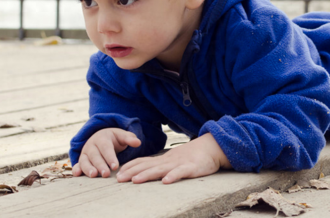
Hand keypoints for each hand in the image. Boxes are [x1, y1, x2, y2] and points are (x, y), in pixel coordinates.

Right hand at [72, 128, 140, 178]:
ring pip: (85, 160)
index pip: (106, 148)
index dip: (110, 157)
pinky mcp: (81, 159)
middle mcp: (91, 145)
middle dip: (100, 165)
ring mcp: (85, 152)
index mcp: (102, 138)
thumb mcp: (122, 136)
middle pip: (95, 155)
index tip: (115, 166)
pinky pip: (78, 164)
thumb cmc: (114, 138)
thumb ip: (130, 139)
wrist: (102, 137)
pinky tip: (77, 174)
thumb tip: (138, 142)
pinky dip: (76, 169)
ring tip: (94, 175)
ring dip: (88, 168)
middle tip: (106, 174)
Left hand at [116, 133, 230, 183]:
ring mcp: (179, 163)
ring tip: (135, 180)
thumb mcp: (174, 159)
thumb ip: (161, 165)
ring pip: (161, 169)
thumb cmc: (192, 155)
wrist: (211, 147)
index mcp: (164, 159)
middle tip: (119, 179)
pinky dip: (173, 176)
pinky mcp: (192, 168)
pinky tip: (166, 181)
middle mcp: (168, 161)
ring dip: (147, 174)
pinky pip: (181, 172)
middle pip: (148, 165)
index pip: (144, 161)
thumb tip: (145, 171)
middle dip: (132, 172)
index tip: (118, 173)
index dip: (130, 167)